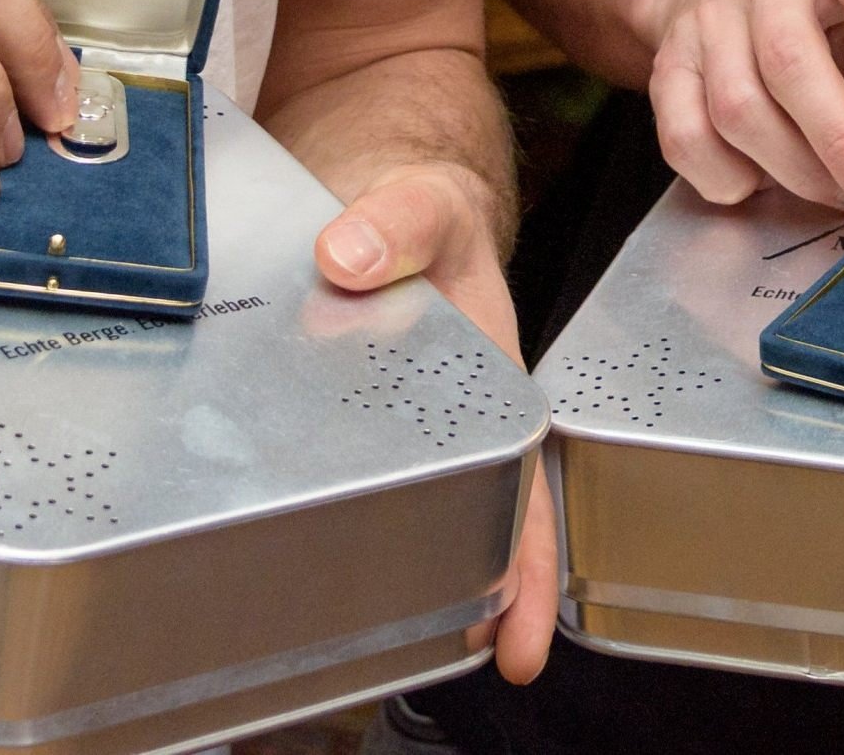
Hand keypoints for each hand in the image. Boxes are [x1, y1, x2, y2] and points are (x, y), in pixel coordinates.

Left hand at [316, 162, 555, 682]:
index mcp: (492, 380)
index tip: (520, 628)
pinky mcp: (345, 415)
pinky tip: (314, 554)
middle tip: (476, 655)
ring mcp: (403, 420)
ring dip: (421, 571)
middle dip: (487, 595)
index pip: (525, 486)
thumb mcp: (421, 204)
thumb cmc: (423, 207)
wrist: (382, 188)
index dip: (529, 566)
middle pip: (483, 519)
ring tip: (396, 637)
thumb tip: (348, 256)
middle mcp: (455, 413)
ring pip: (422, 510)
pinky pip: (349, 475)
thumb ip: (394, 223)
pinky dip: (345, 520)